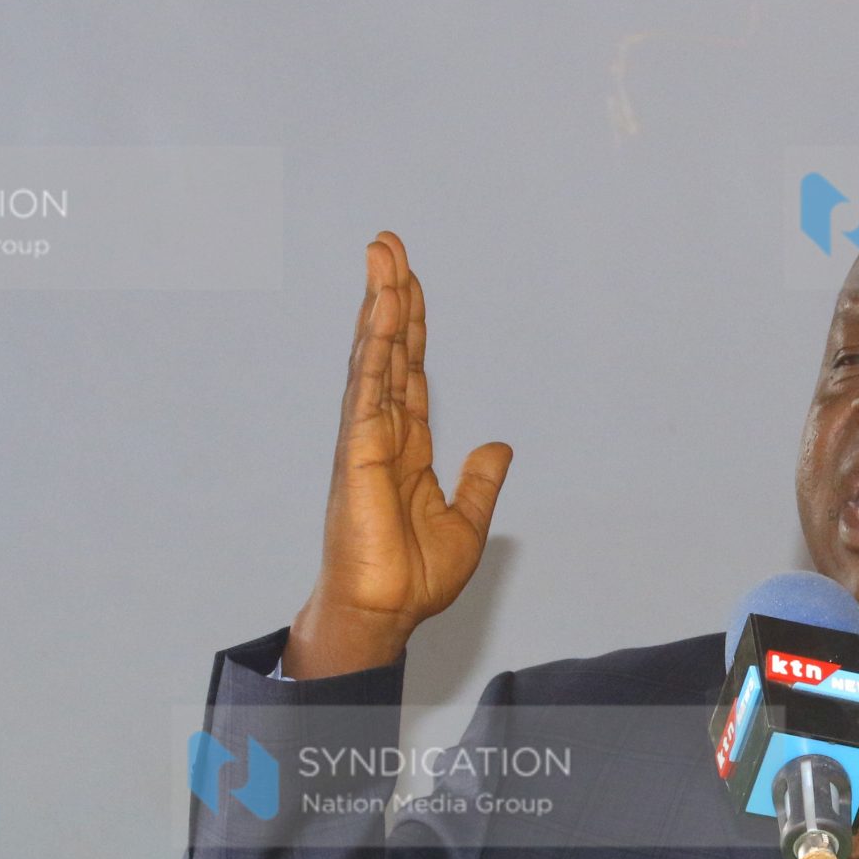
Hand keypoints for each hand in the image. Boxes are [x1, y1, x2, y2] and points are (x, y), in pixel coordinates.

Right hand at [284, 232, 512, 676]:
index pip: (410, 371)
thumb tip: (499, 446)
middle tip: (389, 245)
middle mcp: (383, 433)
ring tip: (383, 255)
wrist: (384, 613)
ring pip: (375, 357)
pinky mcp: (359, 452)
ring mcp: (367, 439)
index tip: (408, 283)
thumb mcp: (466, 522)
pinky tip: (379, 311)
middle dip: (390, 296)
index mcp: (407, 447)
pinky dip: (374, 347)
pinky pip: (368, 389)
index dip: (410, 327)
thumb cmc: (411, 578)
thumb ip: (480, 481)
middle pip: (388, 350)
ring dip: (379, 305)